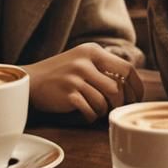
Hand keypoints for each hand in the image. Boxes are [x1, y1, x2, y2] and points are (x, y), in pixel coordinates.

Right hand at [22, 43, 143, 121]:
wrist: (31, 81)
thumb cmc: (60, 73)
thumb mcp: (82, 60)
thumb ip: (103, 66)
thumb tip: (130, 84)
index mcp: (92, 51)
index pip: (126, 68)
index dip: (136, 86)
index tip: (137, 98)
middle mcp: (85, 62)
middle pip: (117, 88)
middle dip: (120, 102)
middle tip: (117, 109)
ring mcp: (76, 78)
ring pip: (104, 102)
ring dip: (102, 110)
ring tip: (94, 109)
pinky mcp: (68, 94)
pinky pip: (90, 111)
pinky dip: (91, 116)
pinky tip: (84, 112)